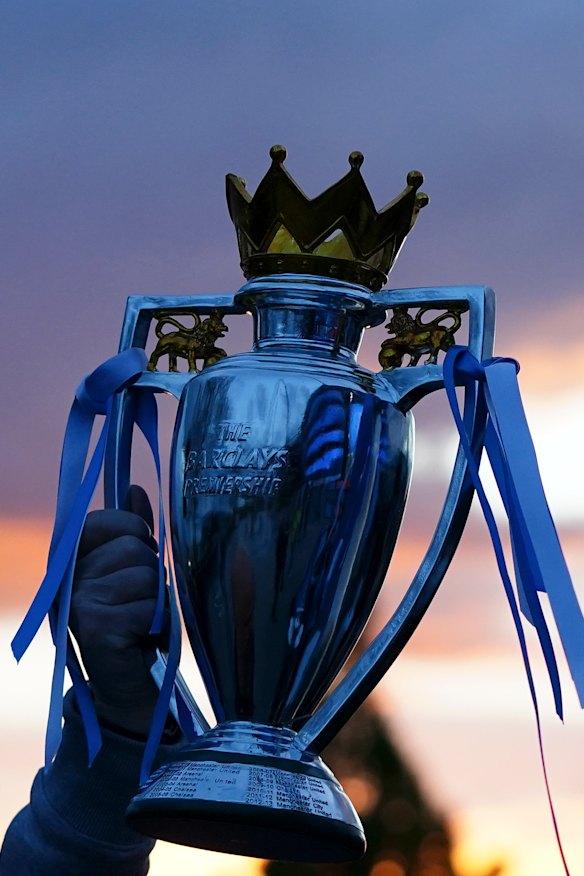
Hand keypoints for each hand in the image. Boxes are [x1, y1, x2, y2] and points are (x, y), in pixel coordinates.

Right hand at [69, 486, 166, 737]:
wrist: (130, 688)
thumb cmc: (136, 624)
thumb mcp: (135, 572)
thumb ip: (133, 531)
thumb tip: (134, 489)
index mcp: (73, 560)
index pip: (106, 520)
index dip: (133, 534)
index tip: (135, 560)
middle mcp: (67, 580)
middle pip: (134, 548)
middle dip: (150, 575)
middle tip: (139, 603)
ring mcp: (78, 603)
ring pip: (145, 576)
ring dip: (155, 602)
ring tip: (142, 622)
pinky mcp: (95, 628)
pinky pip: (148, 606)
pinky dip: (156, 623)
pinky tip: (142, 639)